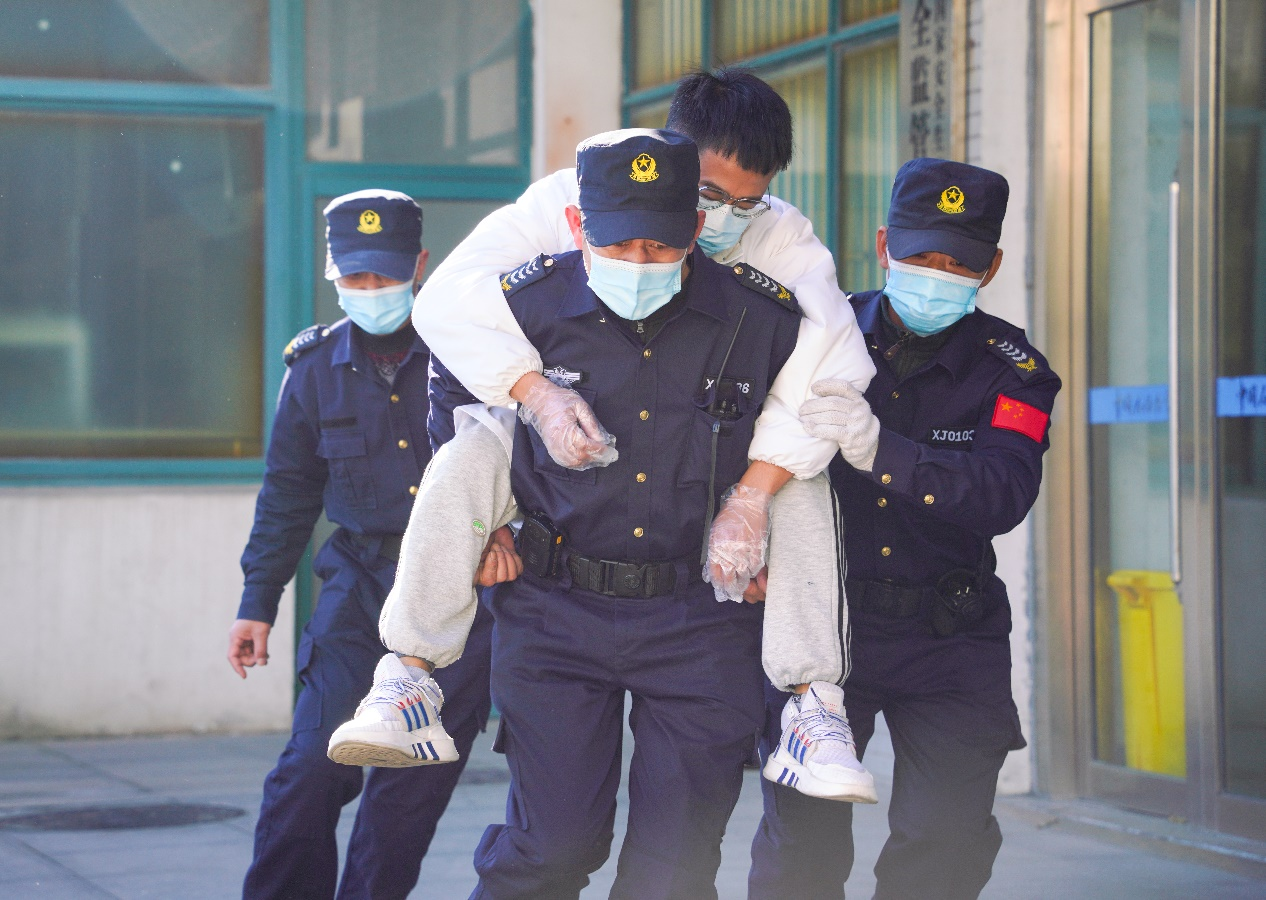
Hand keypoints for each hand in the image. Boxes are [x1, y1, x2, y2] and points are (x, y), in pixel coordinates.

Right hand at [228, 619, 270, 678]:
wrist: (261, 602)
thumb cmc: (258, 617)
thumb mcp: (261, 634)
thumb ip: (261, 649)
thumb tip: (262, 664)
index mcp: (235, 638)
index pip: (232, 657)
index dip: (237, 667)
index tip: (244, 676)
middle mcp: (237, 639)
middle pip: (241, 657)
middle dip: (252, 660)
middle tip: (263, 659)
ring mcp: (243, 638)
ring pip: (248, 654)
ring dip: (256, 657)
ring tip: (267, 656)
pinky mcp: (250, 637)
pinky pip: (252, 649)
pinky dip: (259, 652)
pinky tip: (266, 654)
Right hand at [475, 526, 522, 586]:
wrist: (492, 529)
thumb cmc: (481, 535)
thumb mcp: (476, 543)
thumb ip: (475, 552)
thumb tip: (479, 560)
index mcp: (476, 574)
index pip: (486, 581)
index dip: (491, 568)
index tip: (491, 553)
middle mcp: (489, 576)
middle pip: (501, 578)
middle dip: (501, 558)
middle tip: (496, 546)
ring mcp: (502, 574)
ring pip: (511, 576)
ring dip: (508, 558)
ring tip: (501, 547)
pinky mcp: (512, 569)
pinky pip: (519, 569)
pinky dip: (515, 558)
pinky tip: (508, 551)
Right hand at [516, 376, 617, 469]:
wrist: (540, 401)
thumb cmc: (561, 400)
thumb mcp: (580, 406)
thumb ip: (591, 424)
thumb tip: (602, 440)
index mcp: (564, 428)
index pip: (585, 445)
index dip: (600, 450)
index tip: (612, 451)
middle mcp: (557, 441)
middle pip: (580, 456)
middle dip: (597, 458)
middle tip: (610, 457)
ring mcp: (553, 447)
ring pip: (573, 462)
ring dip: (588, 462)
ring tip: (600, 458)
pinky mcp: (551, 450)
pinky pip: (565, 462)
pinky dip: (578, 464)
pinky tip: (587, 460)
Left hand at [704, 484, 772, 601]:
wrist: (748, 503)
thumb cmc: (730, 516)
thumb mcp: (715, 532)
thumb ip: (714, 549)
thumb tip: (713, 566)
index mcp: (717, 547)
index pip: (716, 573)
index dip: (719, 583)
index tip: (721, 588)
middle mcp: (729, 551)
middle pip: (729, 578)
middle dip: (730, 588)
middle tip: (732, 593)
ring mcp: (744, 551)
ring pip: (743, 575)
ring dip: (743, 583)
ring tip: (742, 588)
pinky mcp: (757, 548)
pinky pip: (755, 567)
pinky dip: (753, 572)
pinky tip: (751, 573)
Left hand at [800, 379, 880, 471]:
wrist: (868, 446)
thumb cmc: (853, 425)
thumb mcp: (852, 410)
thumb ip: (840, 401)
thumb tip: (815, 394)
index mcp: (858, 399)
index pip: (843, 387)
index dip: (827, 385)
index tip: (813, 388)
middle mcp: (859, 410)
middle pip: (832, 403)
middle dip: (813, 405)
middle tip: (801, 410)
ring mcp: (857, 424)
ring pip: (830, 416)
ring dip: (812, 417)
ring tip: (802, 418)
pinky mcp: (851, 437)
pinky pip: (831, 431)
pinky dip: (817, 428)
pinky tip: (807, 427)